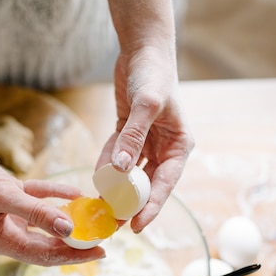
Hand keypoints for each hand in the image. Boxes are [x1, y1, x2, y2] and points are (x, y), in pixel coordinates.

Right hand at [0, 135, 105, 265]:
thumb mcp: (5, 196)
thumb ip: (38, 213)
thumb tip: (68, 229)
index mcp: (2, 242)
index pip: (45, 255)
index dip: (74, 256)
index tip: (100, 252)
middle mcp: (6, 232)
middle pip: (49, 242)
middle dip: (76, 242)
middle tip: (104, 239)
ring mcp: (9, 214)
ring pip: (46, 221)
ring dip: (68, 217)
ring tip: (93, 217)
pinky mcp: (10, 195)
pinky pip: (39, 198)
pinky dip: (55, 195)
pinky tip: (74, 190)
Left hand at [96, 44, 193, 231]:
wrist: (143, 49)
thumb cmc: (153, 74)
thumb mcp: (146, 105)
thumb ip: (133, 137)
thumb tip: (120, 169)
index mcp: (178, 145)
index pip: (165, 184)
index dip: (152, 207)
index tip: (136, 226)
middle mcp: (165, 147)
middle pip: (148, 184)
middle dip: (131, 204)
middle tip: (114, 224)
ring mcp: (147, 142)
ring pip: (131, 174)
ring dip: (117, 190)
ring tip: (103, 209)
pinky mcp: (129, 134)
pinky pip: (117, 156)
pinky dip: (107, 167)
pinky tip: (96, 180)